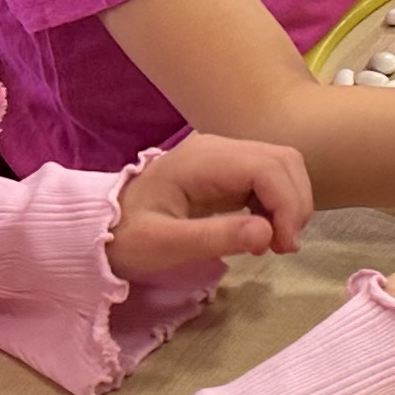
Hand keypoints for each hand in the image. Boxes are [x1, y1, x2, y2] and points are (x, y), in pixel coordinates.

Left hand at [110, 133, 313, 277]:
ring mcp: (224, 156)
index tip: (282, 245)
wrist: (99, 228)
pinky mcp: (228, 170)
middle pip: (283, 160)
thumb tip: (268, 233)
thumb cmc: (126, 237)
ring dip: (290, 203)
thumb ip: (214, 237)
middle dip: (294, 204)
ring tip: (274, 242)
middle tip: (283, 247)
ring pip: (282, 167)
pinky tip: (262, 231)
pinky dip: (278, 204)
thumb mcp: (163, 245)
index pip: (268, 167)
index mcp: (202, 160)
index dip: (287, 204)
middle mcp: (218, 148)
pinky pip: (269, 178)